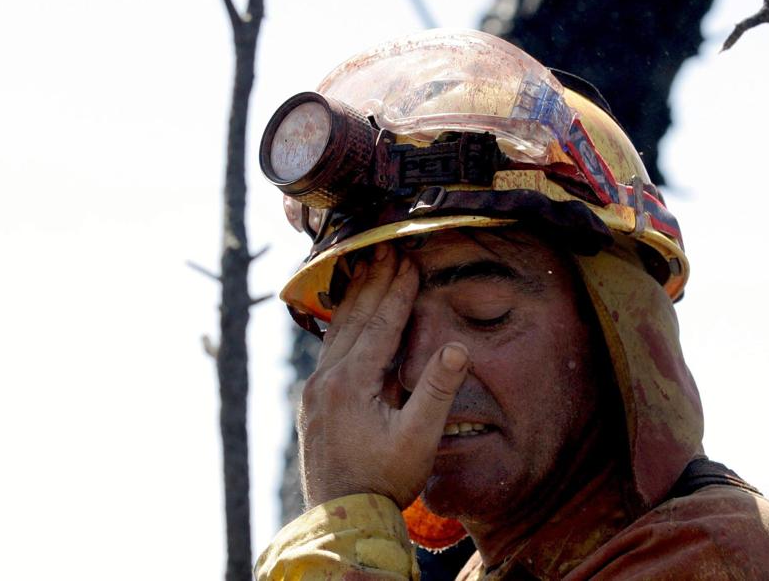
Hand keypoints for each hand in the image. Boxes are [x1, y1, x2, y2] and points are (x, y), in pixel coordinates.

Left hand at [298, 243, 469, 508]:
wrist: (343, 518)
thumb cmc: (384, 481)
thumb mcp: (418, 439)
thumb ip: (436, 391)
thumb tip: (456, 347)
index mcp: (351, 383)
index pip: (380, 324)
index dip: (397, 291)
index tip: (408, 259)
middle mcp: (326, 380)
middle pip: (355, 319)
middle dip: (375, 283)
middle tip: (387, 250)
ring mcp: (314, 390)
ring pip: (337, 331)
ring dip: (356, 298)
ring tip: (368, 269)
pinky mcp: (312, 402)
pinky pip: (328, 349)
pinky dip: (342, 324)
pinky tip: (348, 315)